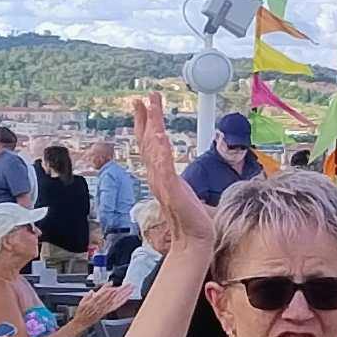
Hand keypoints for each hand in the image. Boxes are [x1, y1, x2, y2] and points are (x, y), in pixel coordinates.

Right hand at [128, 90, 208, 243]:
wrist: (193, 240)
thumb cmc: (191, 219)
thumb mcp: (181, 191)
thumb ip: (173, 179)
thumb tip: (171, 171)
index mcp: (160, 175)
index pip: (149, 144)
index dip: (145, 123)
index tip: (143, 105)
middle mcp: (157, 177)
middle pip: (147, 142)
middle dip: (146, 117)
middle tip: (144, 97)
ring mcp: (163, 183)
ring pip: (154, 150)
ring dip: (152, 127)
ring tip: (151, 108)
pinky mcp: (172, 191)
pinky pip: (165, 168)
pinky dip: (161, 153)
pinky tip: (160, 138)